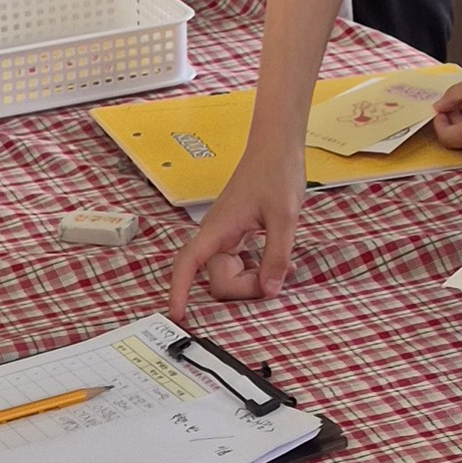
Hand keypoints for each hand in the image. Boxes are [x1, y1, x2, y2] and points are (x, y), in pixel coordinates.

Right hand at [170, 144, 303, 308]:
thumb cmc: (276, 172)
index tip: (177, 315)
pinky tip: (281, 263)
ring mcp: (224, 236)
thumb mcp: (284, 217)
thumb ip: (276, 256)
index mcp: (218, 228)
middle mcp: (215, 235)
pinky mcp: (235, 235)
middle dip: (245, 288)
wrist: (276, 148)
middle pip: (218, 280)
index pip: (187, 264)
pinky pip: (240, 264)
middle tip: (277, 277)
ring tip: (284, 267)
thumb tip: (269, 290)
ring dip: (254, 279)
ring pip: (230, 274)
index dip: (179, 290)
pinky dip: (258, 269)